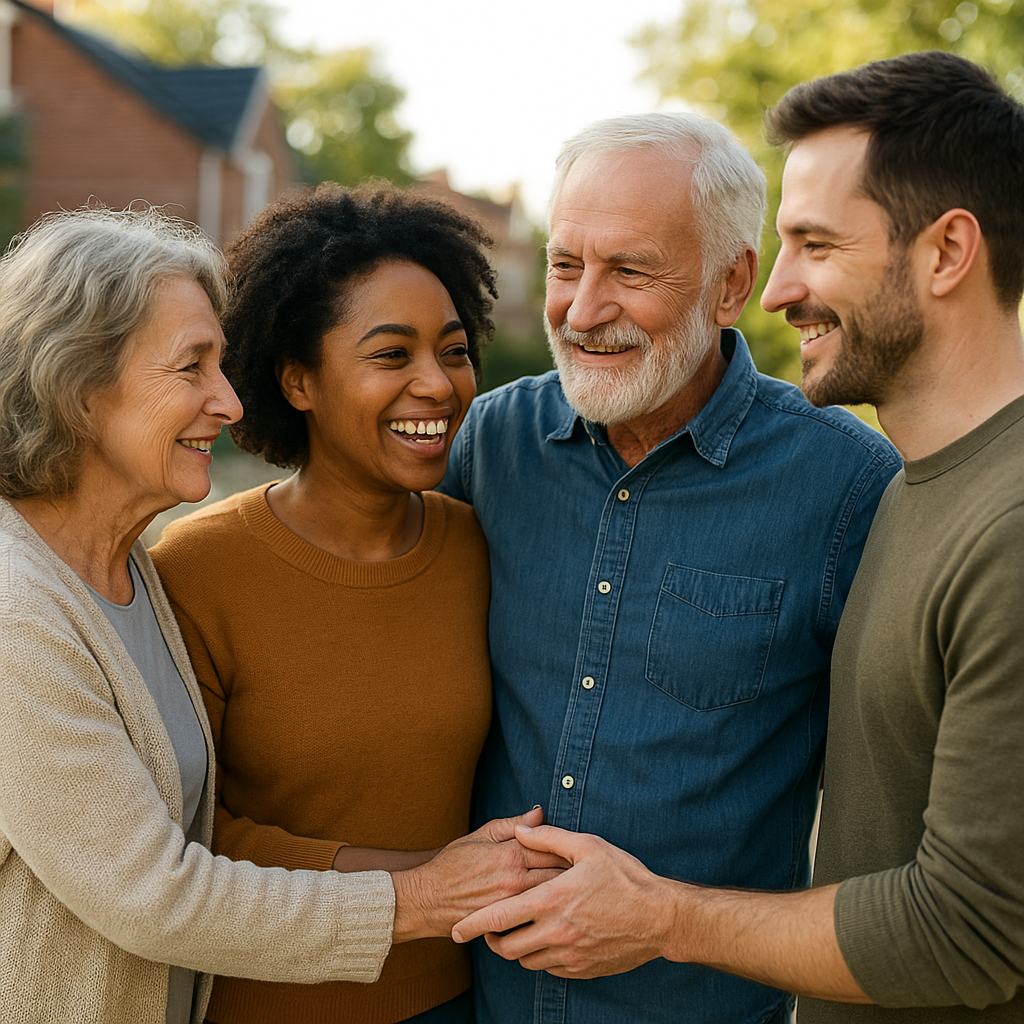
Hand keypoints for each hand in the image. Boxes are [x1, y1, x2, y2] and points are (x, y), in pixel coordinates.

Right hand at [390, 807, 566, 941]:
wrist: (425, 899)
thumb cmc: (451, 865)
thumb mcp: (480, 835)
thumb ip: (513, 825)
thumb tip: (540, 813)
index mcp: (510, 853)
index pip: (553, 848)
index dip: (570, 850)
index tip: (581, 851)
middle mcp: (514, 880)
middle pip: (558, 875)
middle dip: (575, 874)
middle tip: (586, 873)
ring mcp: (511, 905)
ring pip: (550, 898)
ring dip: (565, 894)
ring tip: (577, 892)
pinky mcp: (506, 925)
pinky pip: (535, 919)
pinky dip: (548, 914)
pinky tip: (556, 913)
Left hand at [451, 824, 678, 977]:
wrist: (660, 917)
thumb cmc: (625, 876)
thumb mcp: (588, 846)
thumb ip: (548, 838)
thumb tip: (520, 830)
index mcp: (551, 900)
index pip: (498, 917)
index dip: (471, 925)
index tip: (455, 929)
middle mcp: (556, 932)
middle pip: (506, 948)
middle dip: (492, 940)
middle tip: (492, 928)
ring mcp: (569, 954)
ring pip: (526, 961)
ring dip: (518, 949)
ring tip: (522, 931)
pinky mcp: (583, 968)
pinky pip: (550, 969)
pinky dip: (542, 957)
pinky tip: (550, 939)